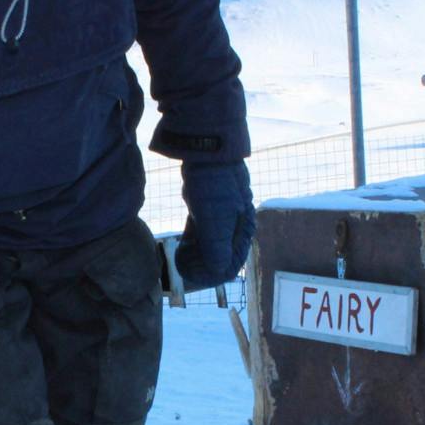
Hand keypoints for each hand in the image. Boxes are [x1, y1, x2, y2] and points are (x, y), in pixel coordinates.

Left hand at [173, 160, 252, 290]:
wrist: (206, 149)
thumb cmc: (213, 186)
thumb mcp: (215, 221)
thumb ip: (216, 249)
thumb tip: (217, 273)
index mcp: (243, 230)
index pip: (230, 265)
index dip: (209, 275)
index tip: (189, 273)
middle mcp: (237, 224)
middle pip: (221, 256)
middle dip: (201, 266)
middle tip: (182, 265)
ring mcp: (223, 214)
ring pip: (211, 243)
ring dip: (197, 254)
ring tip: (181, 256)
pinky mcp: (210, 205)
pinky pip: (204, 230)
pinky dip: (195, 240)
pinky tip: (184, 243)